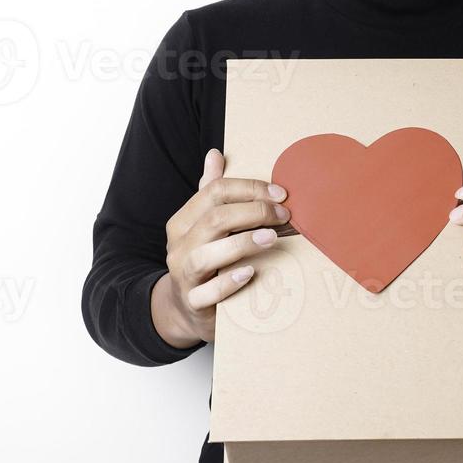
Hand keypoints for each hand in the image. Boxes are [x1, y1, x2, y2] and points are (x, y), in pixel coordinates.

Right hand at [151, 148, 288, 346]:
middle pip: (214, 219)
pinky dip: (229, 283)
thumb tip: (215, 153)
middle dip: (253, 212)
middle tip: (283, 214)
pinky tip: (250, 273)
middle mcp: (179, 246)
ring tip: (271, 237)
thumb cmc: (203, 259)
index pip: (213, 192)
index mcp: (183, 221)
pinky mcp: (194, 303)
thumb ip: (210, 192)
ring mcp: (184, 276)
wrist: (185, 309)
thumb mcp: (203, 225)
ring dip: (242, 243)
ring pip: (206, 255)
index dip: (249, 188)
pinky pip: (208, 293)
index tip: (280, 194)